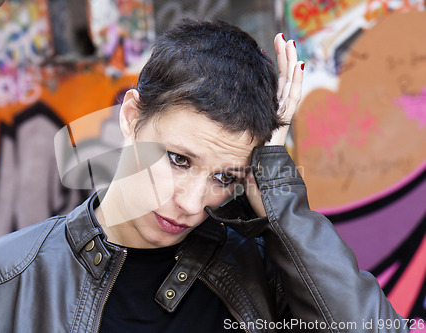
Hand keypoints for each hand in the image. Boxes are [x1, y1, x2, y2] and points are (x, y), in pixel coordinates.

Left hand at [245, 34, 303, 216]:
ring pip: (286, 89)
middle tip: (281, 40)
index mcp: (264, 128)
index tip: (268, 55)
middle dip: (281, 63)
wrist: (269, 204)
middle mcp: (274, 125)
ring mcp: (279, 127)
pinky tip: (296, 66)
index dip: (273, 75)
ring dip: (288, 66)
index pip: (272, 95)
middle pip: (280, 86)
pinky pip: (288, 102)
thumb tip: (216, 146)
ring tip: (288, 43)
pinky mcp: (281, 131)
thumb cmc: (253, 190)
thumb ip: (235, 150)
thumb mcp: (238, 165)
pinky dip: (293, 84)